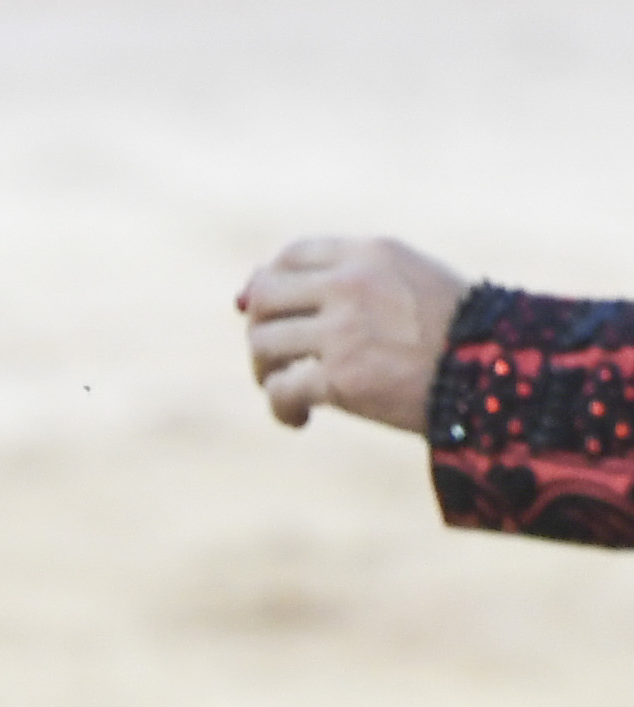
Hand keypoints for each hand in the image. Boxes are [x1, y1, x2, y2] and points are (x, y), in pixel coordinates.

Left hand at [239, 236, 466, 432]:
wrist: (496, 367)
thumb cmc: (452, 329)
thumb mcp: (404, 279)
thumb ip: (341, 279)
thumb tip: (244, 294)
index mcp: (369, 253)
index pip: (290, 255)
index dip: (268, 287)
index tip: (275, 317)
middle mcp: (351, 283)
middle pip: (262, 297)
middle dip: (259, 331)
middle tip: (279, 361)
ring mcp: (344, 329)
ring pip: (261, 344)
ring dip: (266, 374)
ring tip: (290, 391)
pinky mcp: (342, 377)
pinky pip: (279, 390)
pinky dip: (281, 410)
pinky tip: (301, 419)